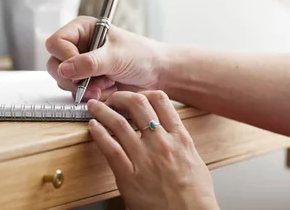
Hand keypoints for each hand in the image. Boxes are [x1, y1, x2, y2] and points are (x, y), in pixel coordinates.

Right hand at [45, 16, 165, 100]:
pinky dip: (89, 94)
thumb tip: (64, 69)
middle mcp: (77, 46)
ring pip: (63, 80)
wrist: (156, 74)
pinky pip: (75, 92)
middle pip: (54, 64)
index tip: (79, 69)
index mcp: (82, 30)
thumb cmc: (141, 55)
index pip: (56, 43)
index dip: (65, 57)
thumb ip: (89, 62)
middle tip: (90, 84)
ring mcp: (80, 65)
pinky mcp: (85, 82)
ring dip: (83, 88)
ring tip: (105, 85)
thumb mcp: (115, 56)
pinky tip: (107, 89)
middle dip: (73, 78)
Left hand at [87, 90, 218, 209]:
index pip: (161, 100)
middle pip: (138, 104)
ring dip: (103, 110)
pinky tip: (93, 127)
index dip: (144, 92)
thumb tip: (170, 132)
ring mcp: (144, 158)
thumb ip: (180, 143)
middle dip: (121, 96)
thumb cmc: (195, 196)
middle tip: (113, 97)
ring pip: (118, 122)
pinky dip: (98, 133)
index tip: (136, 94)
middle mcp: (161, 143)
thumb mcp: (194, 160)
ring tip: (95, 107)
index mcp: (179, 137)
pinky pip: (109, 147)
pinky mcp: (128, 175)